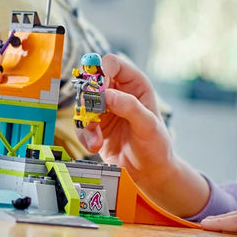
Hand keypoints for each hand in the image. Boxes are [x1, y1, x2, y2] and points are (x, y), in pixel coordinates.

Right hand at [77, 54, 170, 168]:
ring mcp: (105, 108)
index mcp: (134, 83)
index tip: (98, 90)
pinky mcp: (95, 124)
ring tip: (96, 140)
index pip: (111, 64)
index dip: (100, 72)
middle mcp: (118, 91)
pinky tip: (95, 146)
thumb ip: (130, 107)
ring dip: (85, 121)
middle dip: (88, 99)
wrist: (149, 172)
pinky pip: (80, 123)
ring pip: (82, 102)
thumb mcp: (148, 125)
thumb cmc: (156, 146)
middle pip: (91, 81)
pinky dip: (84, 135)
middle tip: (92, 114)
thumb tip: (107, 94)